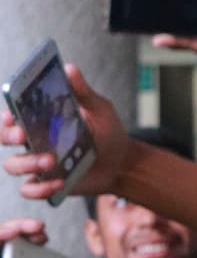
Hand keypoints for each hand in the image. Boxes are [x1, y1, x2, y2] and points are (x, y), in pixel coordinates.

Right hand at [2, 66, 127, 200]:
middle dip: (7, 136)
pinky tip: (59, 182)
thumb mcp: (100, 109)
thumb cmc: (108, 131)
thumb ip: (83, 92)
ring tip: (51, 160)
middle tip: (23, 135)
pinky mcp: (47, 183)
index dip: (6, 115)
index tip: (11, 114)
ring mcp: (38, 164)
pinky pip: (29, 189)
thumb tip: (69, 68)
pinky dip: (40, 188)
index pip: (12, 115)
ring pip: (12, 165)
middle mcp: (34, 141)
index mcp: (41, 120)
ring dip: (26, 163)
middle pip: (3, 138)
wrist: (123, 162)